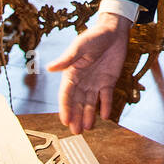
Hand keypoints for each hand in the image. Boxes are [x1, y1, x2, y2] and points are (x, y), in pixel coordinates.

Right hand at [47, 14, 132, 134]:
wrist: (113, 31)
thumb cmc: (94, 36)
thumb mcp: (80, 46)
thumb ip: (67, 59)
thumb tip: (50, 68)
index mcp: (72, 73)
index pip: (66, 94)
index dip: (65, 108)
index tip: (65, 120)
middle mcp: (82, 80)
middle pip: (77, 102)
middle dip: (76, 117)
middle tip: (76, 132)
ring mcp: (95, 82)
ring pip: (90, 102)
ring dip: (88, 115)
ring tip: (87, 129)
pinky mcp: (108, 81)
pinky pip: (106, 96)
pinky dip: (105, 106)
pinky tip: (105, 116)